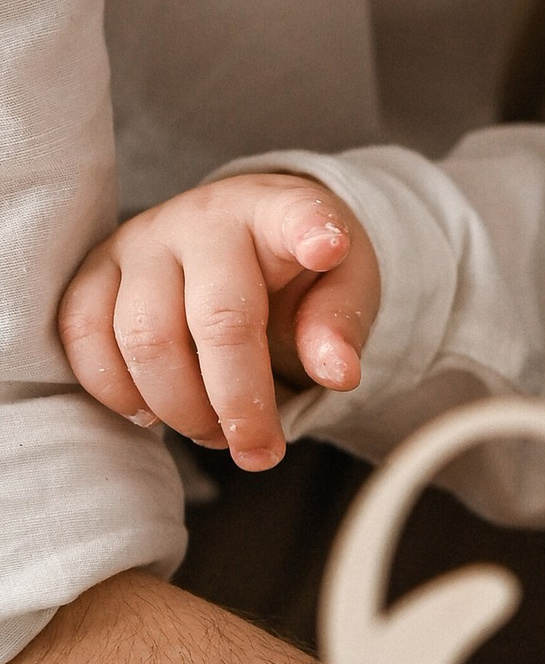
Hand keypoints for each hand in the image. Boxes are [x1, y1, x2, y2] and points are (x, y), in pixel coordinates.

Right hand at [58, 173, 380, 470]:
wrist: (237, 239)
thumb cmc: (295, 273)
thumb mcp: (342, 288)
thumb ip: (341, 325)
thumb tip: (338, 374)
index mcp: (277, 212)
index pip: (296, 215)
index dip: (312, 233)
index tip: (330, 250)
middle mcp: (205, 218)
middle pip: (217, 319)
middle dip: (238, 402)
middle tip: (259, 451)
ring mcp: (141, 240)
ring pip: (143, 337)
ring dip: (179, 407)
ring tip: (213, 432)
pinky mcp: (96, 267)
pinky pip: (82, 332)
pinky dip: (114, 389)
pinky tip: (152, 412)